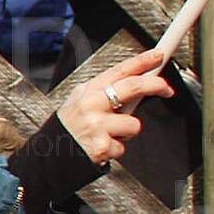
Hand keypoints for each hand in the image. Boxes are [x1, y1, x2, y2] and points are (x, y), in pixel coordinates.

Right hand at [58, 46, 172, 164]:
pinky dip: (115, 150)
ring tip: (108, 134)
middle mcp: (91, 105)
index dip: (142, 61)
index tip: (158, 55)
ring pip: (134, 124)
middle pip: (133, 87)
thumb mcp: (81, 103)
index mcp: (87, 91)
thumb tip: (137, 86)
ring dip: (126, 132)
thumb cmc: (68, 129)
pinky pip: (123, 147)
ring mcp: (96, 125)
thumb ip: (105, 94)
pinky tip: (101, 147)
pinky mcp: (101, 146)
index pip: (119, 70)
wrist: (47, 157)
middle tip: (166, 88)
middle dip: (155, 85)